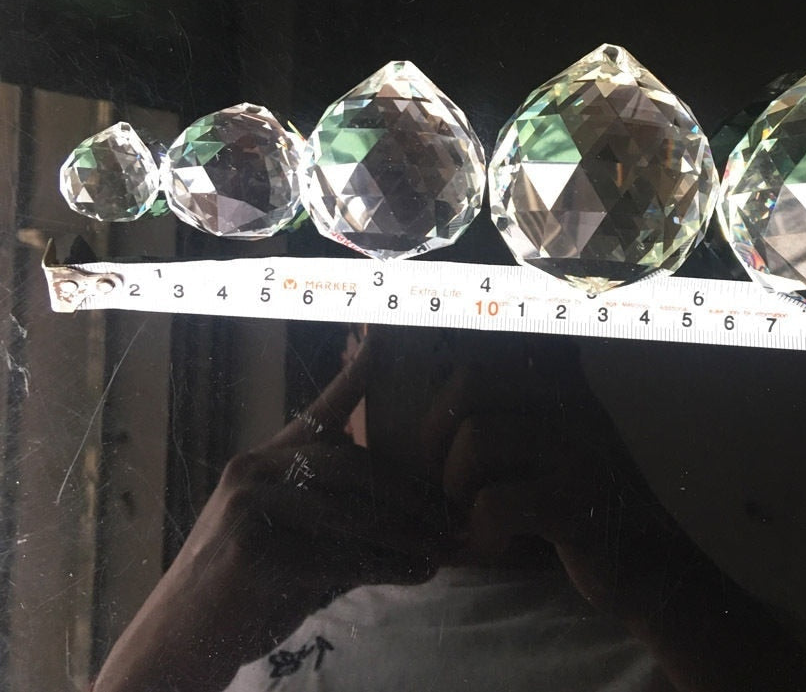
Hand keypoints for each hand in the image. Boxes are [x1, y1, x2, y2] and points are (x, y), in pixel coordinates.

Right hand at [93, 330, 452, 691]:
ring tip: (442, 550)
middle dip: (410, 494)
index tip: (384, 339)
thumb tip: (410, 517)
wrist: (174, 648)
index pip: (319, 412)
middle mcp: (254, 471)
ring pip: (352, 510)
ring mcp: (249, 506)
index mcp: (264, 461)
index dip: (355, 376)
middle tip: (450, 518)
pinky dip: (386, 566)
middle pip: (352, 465)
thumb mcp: (289, 542)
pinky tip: (415, 574)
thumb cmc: (240, 594)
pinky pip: (339, 553)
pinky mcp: (251, 549)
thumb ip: (335, 518)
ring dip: (407, 534)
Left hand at [418, 336, 805, 691]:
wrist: (659, 571)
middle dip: (436, 432)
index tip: (446, 432)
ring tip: (472, 515)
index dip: (448, 387)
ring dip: (455, 486)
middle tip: (447, 479)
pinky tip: (499, 547)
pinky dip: (481, 533)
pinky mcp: (578, 503)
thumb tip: (428, 410)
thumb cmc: (586, 505)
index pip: (488, 345)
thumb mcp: (553, 442)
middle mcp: (573, 399)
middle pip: (471, 380)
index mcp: (563, 378)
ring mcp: (579, 448)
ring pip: (477, 439)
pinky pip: (496, 503)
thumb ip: (508, 411)